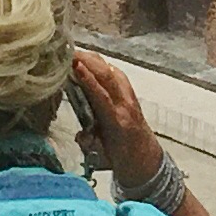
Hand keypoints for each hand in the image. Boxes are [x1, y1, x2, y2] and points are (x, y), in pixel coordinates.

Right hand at [69, 56, 165, 181]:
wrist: (147, 162)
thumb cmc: (122, 160)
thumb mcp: (101, 156)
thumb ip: (89, 143)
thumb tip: (79, 135)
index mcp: (118, 124)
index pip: (102, 96)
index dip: (88, 80)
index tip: (75, 65)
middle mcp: (126, 107)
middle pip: (109, 77)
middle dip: (89, 62)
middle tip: (68, 53)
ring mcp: (131, 100)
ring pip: (114, 72)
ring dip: (95, 61)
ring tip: (76, 54)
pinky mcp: (131, 96)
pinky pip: (118, 75)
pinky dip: (104, 66)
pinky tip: (92, 63)